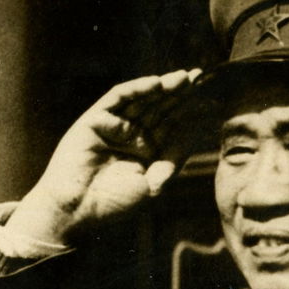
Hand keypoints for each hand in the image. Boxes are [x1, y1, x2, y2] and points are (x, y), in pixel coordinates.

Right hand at [4, 70, 203, 246]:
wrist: (76, 210)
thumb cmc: (112, 204)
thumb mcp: (152, 184)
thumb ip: (171, 162)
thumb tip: (193, 137)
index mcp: (147, 153)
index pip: (172, 126)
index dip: (190, 112)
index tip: (212, 100)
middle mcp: (132, 137)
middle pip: (160, 109)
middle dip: (180, 94)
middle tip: (201, 78)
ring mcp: (114, 127)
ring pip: (141, 101)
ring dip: (162, 88)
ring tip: (183, 78)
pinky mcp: (95, 120)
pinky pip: (117, 99)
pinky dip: (136, 89)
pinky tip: (155, 83)